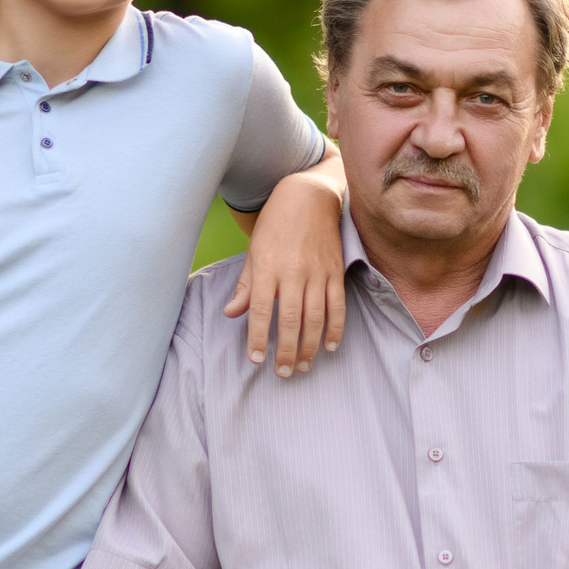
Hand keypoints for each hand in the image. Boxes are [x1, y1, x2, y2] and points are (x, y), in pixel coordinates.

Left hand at [223, 170, 346, 377]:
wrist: (308, 196)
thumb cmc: (275, 225)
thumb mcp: (254, 251)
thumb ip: (246, 286)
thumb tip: (231, 313)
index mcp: (268, 267)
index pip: (261, 309)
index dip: (258, 337)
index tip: (256, 359)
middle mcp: (293, 271)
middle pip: (291, 319)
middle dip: (287, 350)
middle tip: (283, 372)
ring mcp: (317, 272)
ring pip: (315, 317)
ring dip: (310, 345)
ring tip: (304, 366)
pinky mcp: (335, 271)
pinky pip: (337, 305)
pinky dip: (335, 328)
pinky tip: (329, 346)